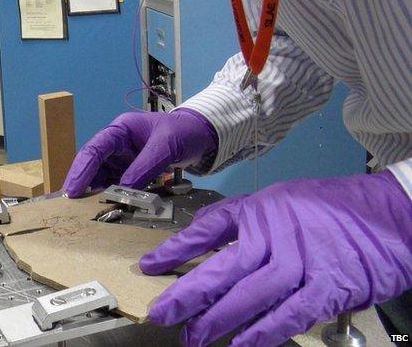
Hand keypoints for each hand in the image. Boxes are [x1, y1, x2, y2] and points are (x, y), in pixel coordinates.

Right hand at [63, 109, 217, 197]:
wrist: (202, 137)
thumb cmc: (184, 133)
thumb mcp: (166, 146)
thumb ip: (144, 167)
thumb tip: (123, 191)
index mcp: (121, 129)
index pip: (95, 149)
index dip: (81, 170)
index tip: (73, 191)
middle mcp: (116, 144)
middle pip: (92, 164)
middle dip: (81, 183)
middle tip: (71, 206)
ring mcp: (122, 158)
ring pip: (101, 176)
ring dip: (93, 193)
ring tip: (84, 212)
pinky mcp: (130, 171)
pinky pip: (115, 185)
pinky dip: (109, 196)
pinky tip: (104, 208)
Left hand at [140, 170, 411, 346]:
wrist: (384, 213)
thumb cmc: (329, 207)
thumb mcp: (280, 201)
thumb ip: (245, 218)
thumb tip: (208, 235)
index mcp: (260, 209)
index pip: (208, 227)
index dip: (176, 247)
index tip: (149, 264)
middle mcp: (274, 232)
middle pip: (222, 267)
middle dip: (188, 293)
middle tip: (161, 313)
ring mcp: (300, 259)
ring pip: (249, 294)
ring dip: (220, 319)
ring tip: (194, 337)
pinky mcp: (327, 285)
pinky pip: (288, 314)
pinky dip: (264, 332)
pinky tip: (242, 345)